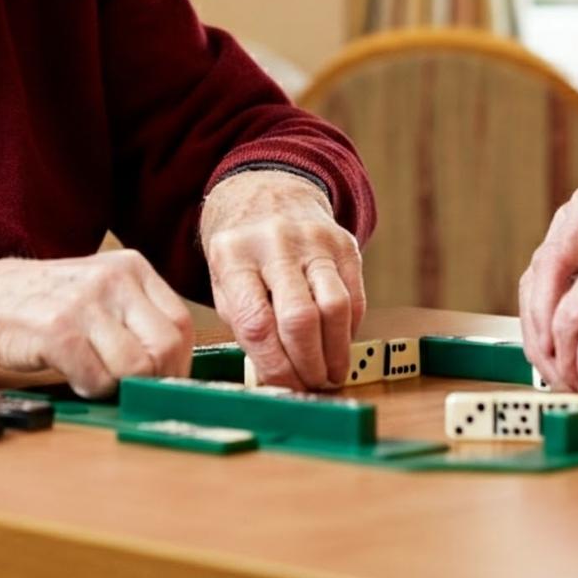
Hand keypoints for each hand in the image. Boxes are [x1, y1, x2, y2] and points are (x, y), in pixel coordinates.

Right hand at [0, 250, 194, 398]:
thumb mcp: (104, 293)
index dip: (178, 362)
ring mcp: (85, 303)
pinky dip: (91, 390)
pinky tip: (74, 376)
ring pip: (136, 367)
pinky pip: (98, 379)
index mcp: (133, 268)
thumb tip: (176, 368)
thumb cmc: (49, 303)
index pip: (182, 325)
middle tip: (132, 389)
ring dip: (119, 387)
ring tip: (97, 377)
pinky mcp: (57, 330)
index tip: (163, 380)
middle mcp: (114, 279)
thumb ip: (140, 318)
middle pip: (166, 348)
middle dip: (155, 380)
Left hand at [199, 170, 365, 390]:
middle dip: (309, 364)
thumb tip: (277, 377)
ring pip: (335, 306)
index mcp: (234, 255)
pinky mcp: (344, 242)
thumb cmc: (241, 251)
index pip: (257, 323)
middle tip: (311, 385)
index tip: (284, 387)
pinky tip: (340, 344)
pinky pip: (355, 295)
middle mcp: (275, 242)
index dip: (275, 365)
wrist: (267, 190)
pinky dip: (350, 329)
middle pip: (300, 317)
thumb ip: (245, 324)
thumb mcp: (223, 281)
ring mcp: (314, 239)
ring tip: (331, 374)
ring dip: (336, 352)